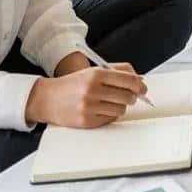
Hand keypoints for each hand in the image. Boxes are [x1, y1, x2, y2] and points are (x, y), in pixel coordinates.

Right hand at [25, 64, 146, 127]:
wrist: (47, 98)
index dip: (140, 85)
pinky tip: (101, 109)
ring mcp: (88, 107)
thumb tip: (141, 80)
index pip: (129, 80)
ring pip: (120, 110)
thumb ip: (119, 71)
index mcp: (97, 75)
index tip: (143, 88)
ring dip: (120, 106)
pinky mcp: (85, 121)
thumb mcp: (95, 70)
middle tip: (129, 96)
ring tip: (111, 102)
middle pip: (127, 96)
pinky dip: (110, 115)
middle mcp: (92, 90)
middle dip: (132, 97)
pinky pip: (109, 120)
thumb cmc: (74, 83)